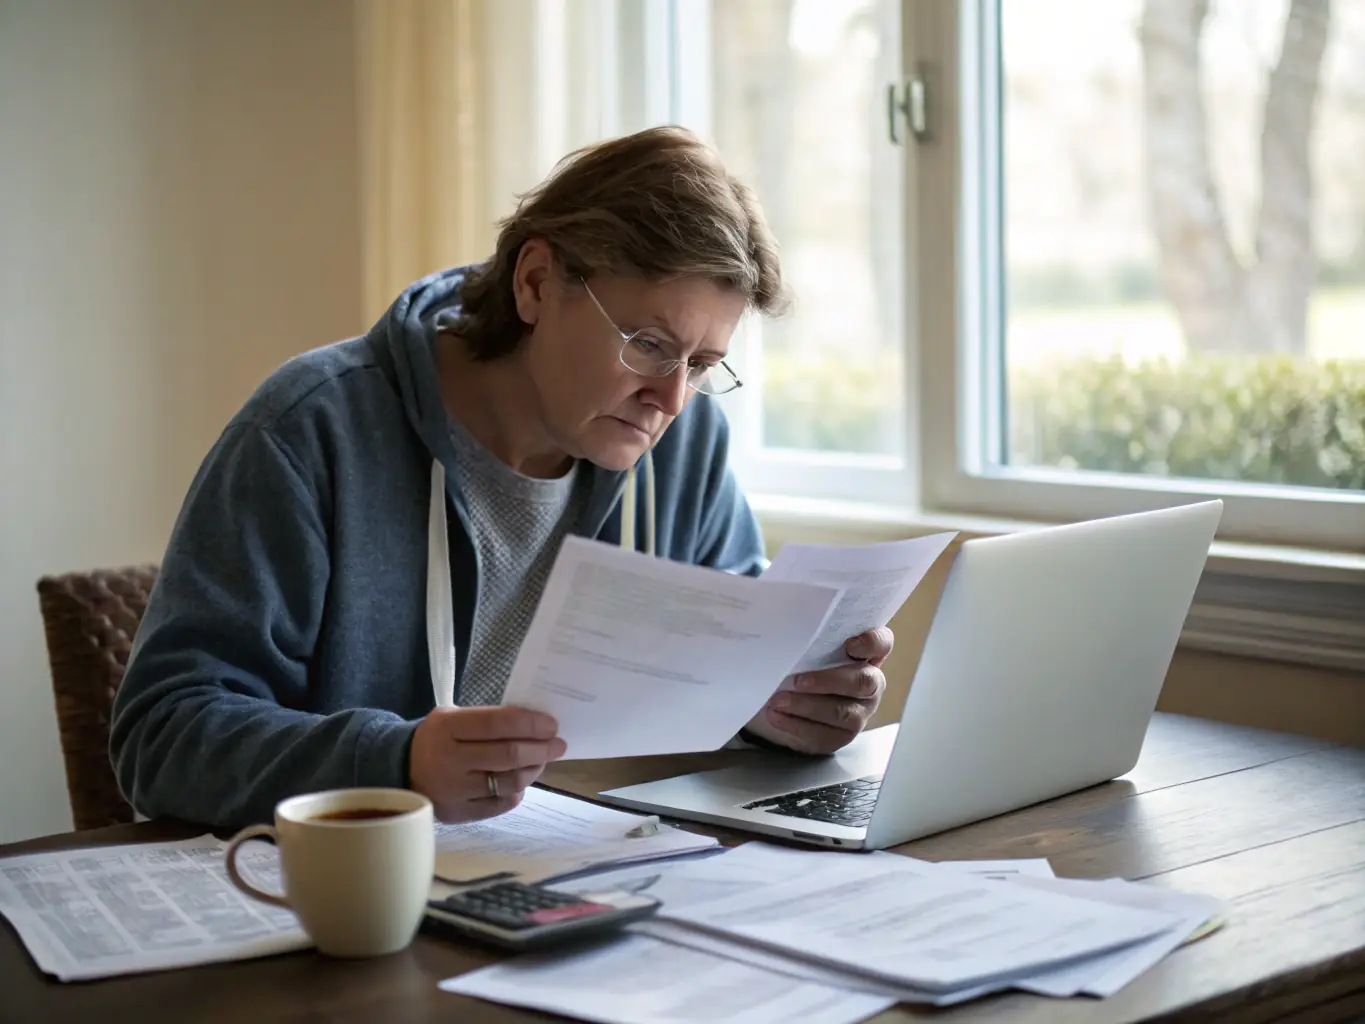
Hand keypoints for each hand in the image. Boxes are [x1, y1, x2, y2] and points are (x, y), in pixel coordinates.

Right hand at [408, 706, 566, 821]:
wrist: (399, 770)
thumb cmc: (438, 739)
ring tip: (541, 761)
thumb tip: (535, 725)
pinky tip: (520, 780)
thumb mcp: (453, 718)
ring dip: (533, 770)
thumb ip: (488, 720)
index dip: (530, 724)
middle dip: (541, 749)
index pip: (497, 724)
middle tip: (558, 745)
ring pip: (509, 781)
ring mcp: (454, 790)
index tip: (552, 725)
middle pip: (508, 755)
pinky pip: (501, 803)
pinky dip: (517, 791)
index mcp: (447, 728)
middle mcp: (449, 760)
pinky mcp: (459, 813)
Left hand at [744, 627, 892, 754]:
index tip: (849, 644)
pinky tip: (775, 715)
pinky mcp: (841, 736)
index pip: (882, 643)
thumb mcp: (805, 646)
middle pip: (863, 681)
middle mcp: (870, 683)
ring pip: (842, 712)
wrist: (787, 698)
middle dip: (829, 680)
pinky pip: (824, 734)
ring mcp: (859, 711)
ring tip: (777, 700)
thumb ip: (805, 633)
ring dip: (806, 706)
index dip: (872, 643)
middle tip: (797, 680)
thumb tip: (779, 616)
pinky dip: (796, 725)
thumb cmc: (801, 662)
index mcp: (866, 654)